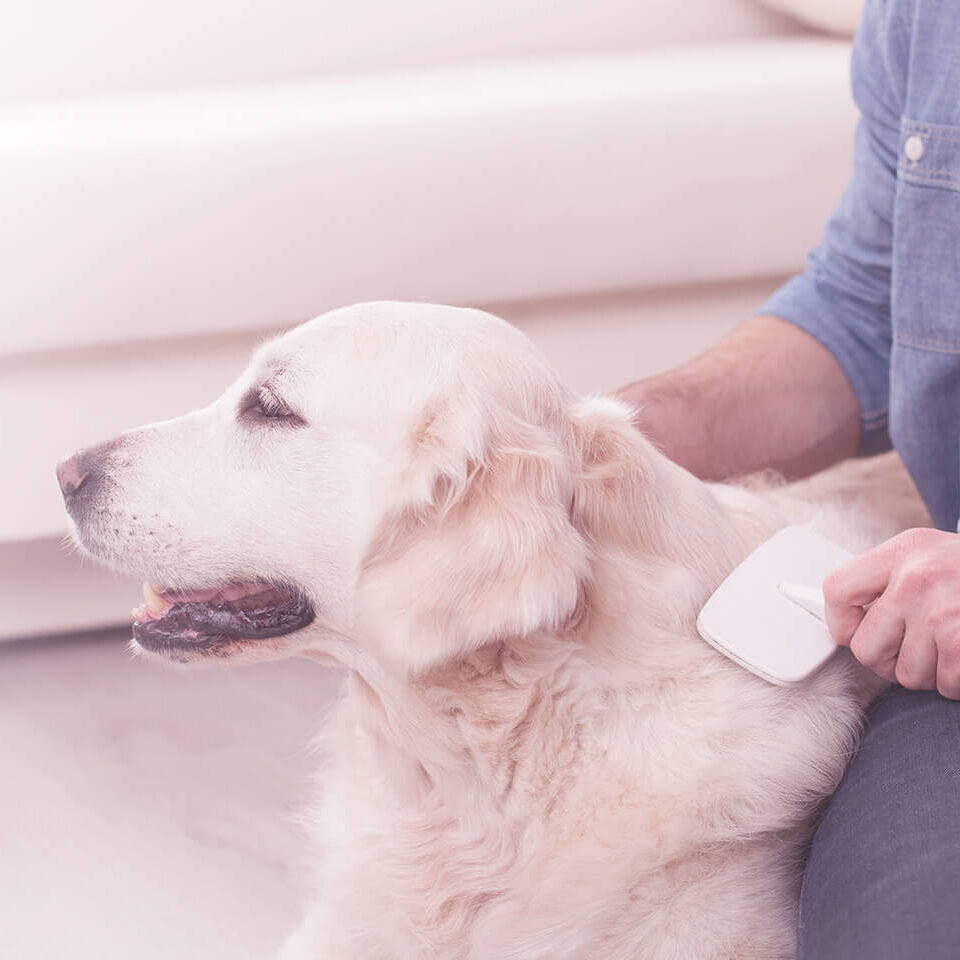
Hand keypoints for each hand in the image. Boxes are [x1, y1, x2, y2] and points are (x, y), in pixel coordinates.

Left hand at [823, 529, 959, 698]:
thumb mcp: (931, 557)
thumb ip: (889, 582)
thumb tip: (847, 622)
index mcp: (904, 551)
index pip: (837, 590)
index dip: (842, 622)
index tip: (856, 632)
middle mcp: (918, 578)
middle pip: (866, 648)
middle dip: (889, 660)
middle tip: (915, 649)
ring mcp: (943, 613)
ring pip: (906, 675)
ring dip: (930, 671)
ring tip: (951, 645)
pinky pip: (944, 684)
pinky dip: (957, 681)